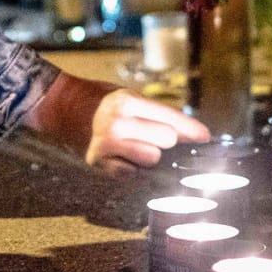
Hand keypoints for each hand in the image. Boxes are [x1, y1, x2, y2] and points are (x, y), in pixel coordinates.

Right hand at [25, 73, 208, 175]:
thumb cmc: (105, 103)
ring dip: (151, 156)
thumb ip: (160, 114)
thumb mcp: (131, 97)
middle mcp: (118, 122)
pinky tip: (126, 159)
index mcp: (128, 101)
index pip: (171, 118)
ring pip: (152, 158)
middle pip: (166, 140)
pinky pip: (132, 174)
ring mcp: (107, 144)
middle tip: (155, 137)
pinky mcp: (99, 163)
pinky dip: (135, 169)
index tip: (206, 138)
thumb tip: (195, 135)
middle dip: (167, 141)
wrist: (64, 108)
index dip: (192, 129)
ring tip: (138, 146)